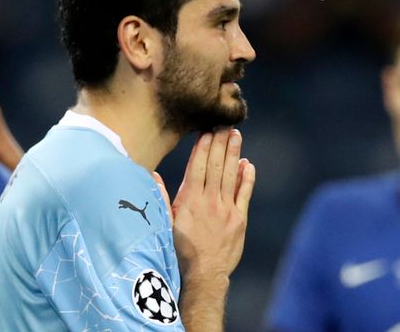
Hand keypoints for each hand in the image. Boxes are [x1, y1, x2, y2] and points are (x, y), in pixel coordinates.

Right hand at [171, 128, 255, 280]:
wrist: (202, 276)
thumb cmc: (178, 251)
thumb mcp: (163, 224)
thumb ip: (160, 198)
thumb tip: (152, 175)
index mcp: (190, 200)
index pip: (198, 166)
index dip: (203, 147)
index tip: (207, 130)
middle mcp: (210, 201)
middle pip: (216, 165)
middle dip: (220, 143)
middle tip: (224, 124)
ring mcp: (227, 210)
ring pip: (231, 175)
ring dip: (234, 153)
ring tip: (236, 135)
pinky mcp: (239, 220)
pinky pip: (244, 194)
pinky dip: (246, 178)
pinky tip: (248, 165)